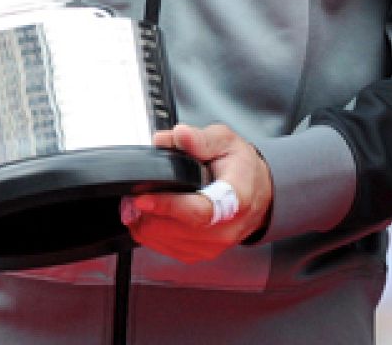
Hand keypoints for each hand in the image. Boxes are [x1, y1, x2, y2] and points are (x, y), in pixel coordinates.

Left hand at [121, 124, 273, 262]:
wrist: (258, 195)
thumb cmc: (242, 169)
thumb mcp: (226, 142)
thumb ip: (201, 139)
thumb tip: (178, 136)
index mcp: (236, 199)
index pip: (199, 211)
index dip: (168, 206)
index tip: (142, 197)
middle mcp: (226, 229)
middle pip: (176, 229)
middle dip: (148, 212)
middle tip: (133, 194)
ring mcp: (212, 246)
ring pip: (166, 242)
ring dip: (146, 224)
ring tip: (140, 202)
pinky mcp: (199, 255)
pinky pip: (165, 250)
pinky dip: (151, 234)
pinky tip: (150, 216)